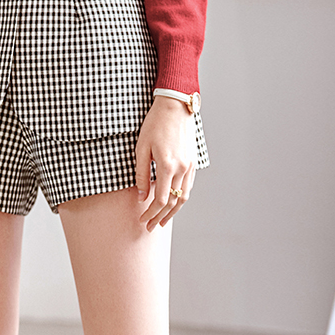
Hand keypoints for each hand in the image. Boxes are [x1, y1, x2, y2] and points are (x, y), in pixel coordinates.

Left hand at [134, 96, 196, 231]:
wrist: (175, 106)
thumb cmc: (155, 124)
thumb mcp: (141, 148)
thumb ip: (140, 174)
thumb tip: (140, 195)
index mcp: (167, 166)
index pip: (160, 200)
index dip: (150, 213)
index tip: (142, 220)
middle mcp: (182, 169)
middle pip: (173, 202)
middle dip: (161, 217)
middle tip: (151, 227)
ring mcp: (190, 166)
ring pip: (184, 197)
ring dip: (173, 212)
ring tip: (163, 221)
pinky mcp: (193, 162)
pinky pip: (188, 186)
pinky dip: (181, 199)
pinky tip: (173, 203)